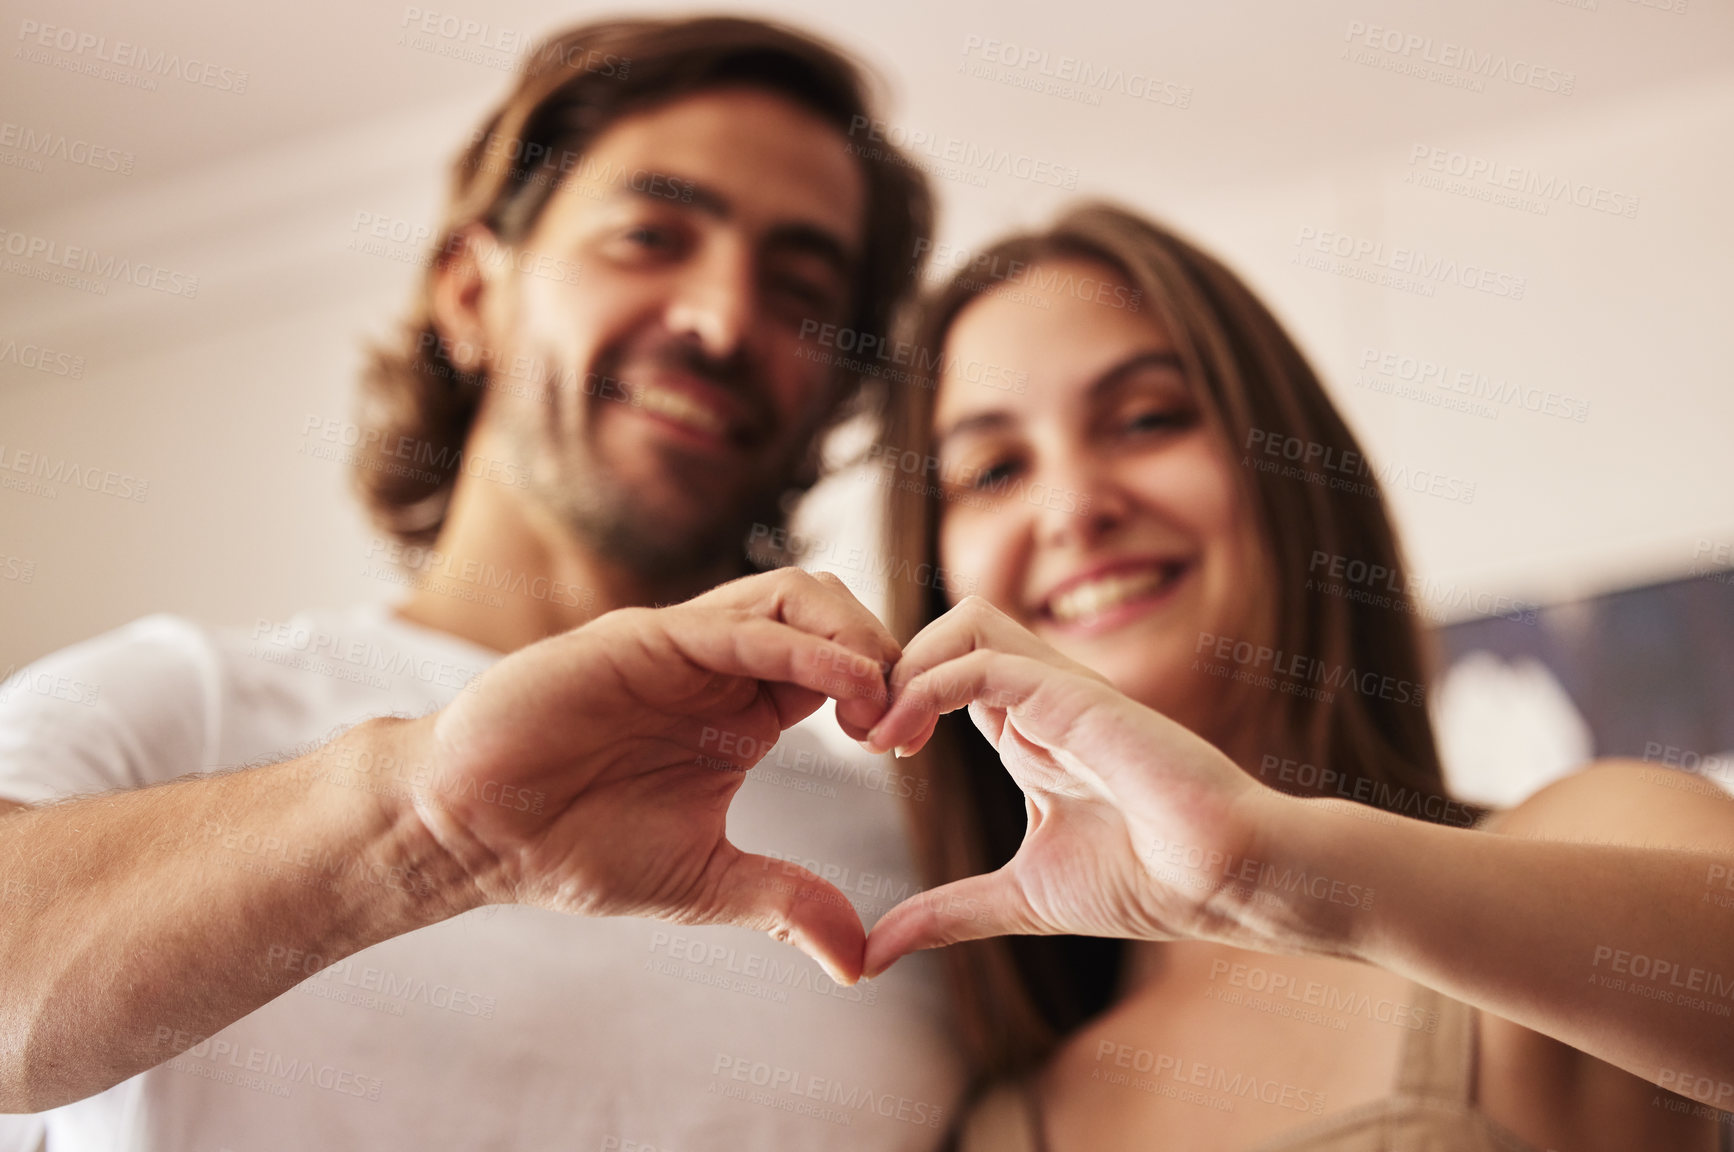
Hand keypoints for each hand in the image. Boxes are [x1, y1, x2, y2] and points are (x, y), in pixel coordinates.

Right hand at [404, 569, 898, 982]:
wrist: (476, 834)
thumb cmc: (575, 848)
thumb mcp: (704, 881)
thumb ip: (783, 902)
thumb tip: (858, 962)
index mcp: (744, 710)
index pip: (843, 667)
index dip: (890, 692)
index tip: (911, 748)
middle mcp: (722, 665)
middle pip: (832, 613)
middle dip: (888, 651)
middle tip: (907, 721)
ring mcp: (684, 645)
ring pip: (796, 596)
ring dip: (857, 635)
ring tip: (884, 701)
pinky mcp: (644, 640)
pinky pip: (743, 625)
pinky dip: (808, 647)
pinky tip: (848, 687)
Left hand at [859, 597, 1271, 976]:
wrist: (1230, 882)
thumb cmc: (1148, 883)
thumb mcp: (1019, 899)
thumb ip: (947, 915)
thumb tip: (871, 955)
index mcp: (1029, 731)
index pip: (945, 672)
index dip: (895, 696)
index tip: (865, 749)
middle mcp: (1042, 699)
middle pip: (949, 628)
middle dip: (890, 664)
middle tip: (860, 733)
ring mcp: (1062, 692)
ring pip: (965, 622)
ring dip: (906, 664)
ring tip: (877, 734)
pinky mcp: (1078, 697)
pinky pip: (986, 659)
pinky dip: (928, 686)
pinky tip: (901, 742)